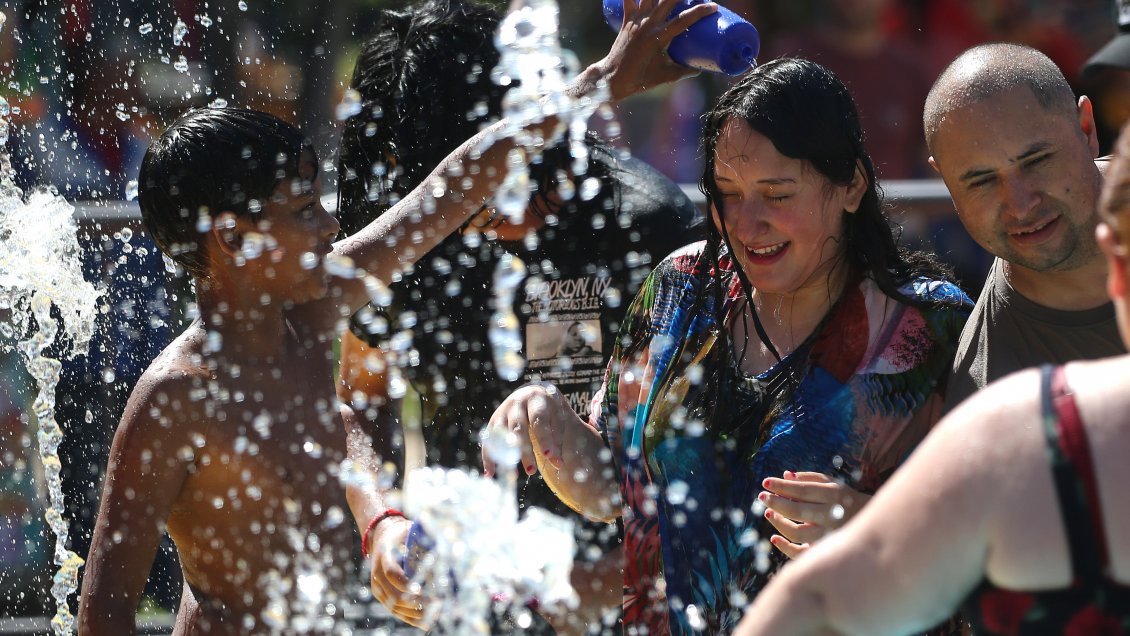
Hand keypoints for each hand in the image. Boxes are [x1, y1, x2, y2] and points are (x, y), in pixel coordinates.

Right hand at [368, 516, 428, 627]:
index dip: (405, 583)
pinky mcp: (381, 595)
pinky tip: (425, 623)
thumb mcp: (412, 532)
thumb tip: (448, 556)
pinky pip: (394, 610)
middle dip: (417, 603)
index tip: (421, 590)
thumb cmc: (403, 534)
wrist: (382, 537)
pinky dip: (409, 618)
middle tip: (437, 604)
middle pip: (394, 595)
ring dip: (415, 614)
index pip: (392, 573)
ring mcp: (377, 586)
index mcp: (385, 555)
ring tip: (435, 615)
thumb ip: (425, 543)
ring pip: (394, 606)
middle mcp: (377, 573)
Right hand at [481, 382, 579, 477]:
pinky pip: (489, 441)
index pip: (539, 420)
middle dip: (525, 450)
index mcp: (536, 399)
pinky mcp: (494, 421)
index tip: (549, 456)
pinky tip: (491, 473)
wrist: (533, 393)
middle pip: (519, 428)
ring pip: (502, 434)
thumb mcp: (557, 420)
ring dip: (507, 455)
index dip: (544, 438)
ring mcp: (503, 411)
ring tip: (514, 474)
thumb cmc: (549, 411)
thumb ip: (557, 441)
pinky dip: (489, 457)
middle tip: (532, 471)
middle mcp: (517, 403)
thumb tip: (558, 465)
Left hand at [589, 0, 718, 100]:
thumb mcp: (665, 76)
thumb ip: (684, 72)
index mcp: (658, 38)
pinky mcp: (627, 19)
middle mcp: (647, 25)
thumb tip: (700, 69)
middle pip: (669, 0)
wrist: (612, 78)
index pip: (684, 19)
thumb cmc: (640, 79)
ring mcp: (636, 20)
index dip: (700, 11)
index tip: (714, 6)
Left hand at [758, 471, 870, 559]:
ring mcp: (830, 536)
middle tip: (762, 498)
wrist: (877, 528)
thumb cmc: (847, 501)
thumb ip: (811, 478)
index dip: (781, 486)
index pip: (802, 490)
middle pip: (797, 511)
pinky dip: (785, 547)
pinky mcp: (827, 552)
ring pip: (797, 533)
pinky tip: (774, 538)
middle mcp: (833, 516)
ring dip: (779, 523)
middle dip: (776, 503)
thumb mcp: (835, 484)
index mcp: (835, 495)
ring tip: (769, 514)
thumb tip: (785, 475)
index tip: (765, 482)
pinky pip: (802, 553)